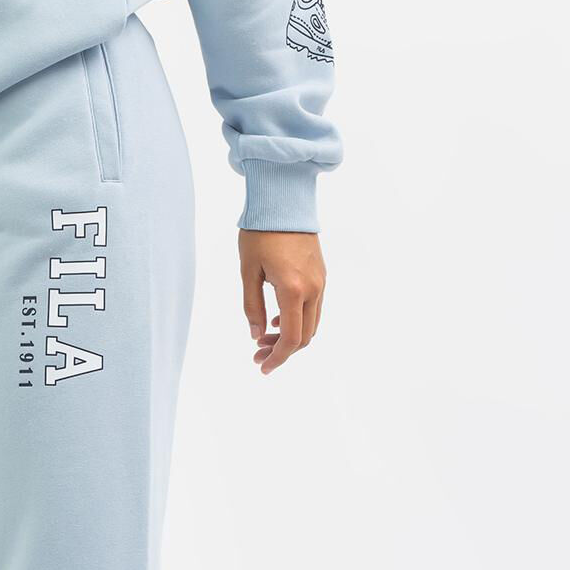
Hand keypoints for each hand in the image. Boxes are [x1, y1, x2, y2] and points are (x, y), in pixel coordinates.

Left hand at [239, 230, 325, 374]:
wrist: (284, 202)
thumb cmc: (261, 232)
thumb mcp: (248, 271)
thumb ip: (252, 307)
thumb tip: (257, 335)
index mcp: (293, 290)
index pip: (292, 339)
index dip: (278, 358)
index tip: (263, 367)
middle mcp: (313, 289)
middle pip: (305, 337)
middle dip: (282, 351)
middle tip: (257, 355)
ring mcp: (321, 282)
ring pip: (311, 324)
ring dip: (290, 337)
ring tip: (264, 339)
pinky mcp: (321, 275)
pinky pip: (314, 308)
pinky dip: (298, 321)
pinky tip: (278, 320)